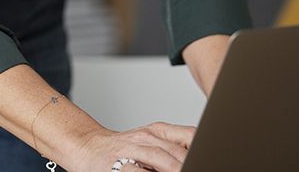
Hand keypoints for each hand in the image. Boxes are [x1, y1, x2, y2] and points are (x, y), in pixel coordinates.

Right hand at [65, 122, 194, 170]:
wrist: (86, 146)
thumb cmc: (121, 149)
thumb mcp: (149, 141)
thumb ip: (172, 148)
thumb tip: (196, 157)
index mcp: (157, 131)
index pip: (188, 137)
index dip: (202, 149)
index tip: (212, 159)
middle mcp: (145, 138)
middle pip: (176, 152)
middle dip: (189, 164)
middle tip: (200, 170)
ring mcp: (130, 151)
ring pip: (160, 159)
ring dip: (175, 169)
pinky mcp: (116, 166)